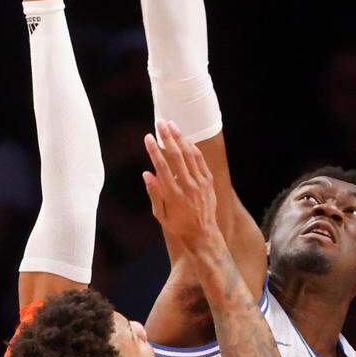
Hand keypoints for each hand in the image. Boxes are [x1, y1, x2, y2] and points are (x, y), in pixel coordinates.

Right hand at [143, 119, 218, 250]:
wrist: (203, 233)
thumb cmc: (178, 225)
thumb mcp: (160, 214)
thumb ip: (154, 193)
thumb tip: (147, 173)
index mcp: (173, 194)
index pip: (162, 167)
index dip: (154, 150)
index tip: (148, 137)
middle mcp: (187, 186)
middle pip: (176, 156)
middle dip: (167, 137)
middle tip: (160, 123)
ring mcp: (200, 183)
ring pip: (189, 154)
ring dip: (180, 138)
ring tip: (172, 125)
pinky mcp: (208, 182)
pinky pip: (200, 160)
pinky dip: (192, 148)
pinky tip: (185, 140)